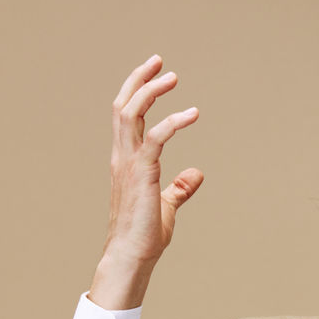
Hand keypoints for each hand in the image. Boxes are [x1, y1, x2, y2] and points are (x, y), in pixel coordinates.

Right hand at [92, 54, 202, 308]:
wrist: (132, 257)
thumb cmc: (145, 235)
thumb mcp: (167, 205)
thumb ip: (180, 188)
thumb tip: (196, 175)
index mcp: (126, 161)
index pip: (126, 116)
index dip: (138, 91)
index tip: (155, 74)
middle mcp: (122, 157)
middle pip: (124, 106)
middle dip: (140, 80)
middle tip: (160, 61)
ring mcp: (129, 165)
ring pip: (131, 114)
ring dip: (151, 91)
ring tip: (172, 76)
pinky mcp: (142, 175)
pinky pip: (154, 139)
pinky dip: (172, 122)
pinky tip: (192, 114)